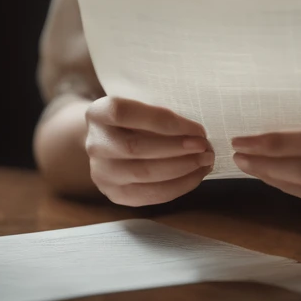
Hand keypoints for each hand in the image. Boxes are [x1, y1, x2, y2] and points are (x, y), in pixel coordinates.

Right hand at [85, 97, 213, 205]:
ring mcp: (101, 172)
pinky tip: (195, 176)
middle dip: (177, 149)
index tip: (196, 128)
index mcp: (99, 113)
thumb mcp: (141, 104)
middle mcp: (94, 144)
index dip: (164, 122)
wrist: (110, 140)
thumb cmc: (136, 118)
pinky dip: (177, 186)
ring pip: (143, 174)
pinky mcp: (114, 194)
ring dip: (181, 169)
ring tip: (205, 161)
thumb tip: (197, 131)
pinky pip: (148, 195)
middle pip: (136, 148)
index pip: (126, 114)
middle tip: (205, 147)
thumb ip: (160, 113)